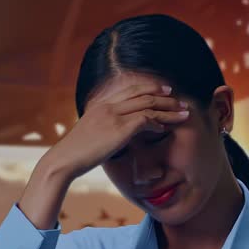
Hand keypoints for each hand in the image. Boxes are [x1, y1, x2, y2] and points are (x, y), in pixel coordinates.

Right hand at [44, 80, 190, 180]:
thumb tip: (110, 135)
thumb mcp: (88, 135)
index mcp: (101, 104)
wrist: (63, 160)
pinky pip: (145, 120)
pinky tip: (166, 129)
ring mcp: (114, 116)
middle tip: (181, 100)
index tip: (165, 90)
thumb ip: (102, 130)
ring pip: (149, 106)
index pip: (131, 90)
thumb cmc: (74, 154)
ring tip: (184, 114)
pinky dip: (158, 124)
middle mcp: (108, 106)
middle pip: (143, 94)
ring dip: (169, 110)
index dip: (150, 88)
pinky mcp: (119, 129)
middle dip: (166, 97)